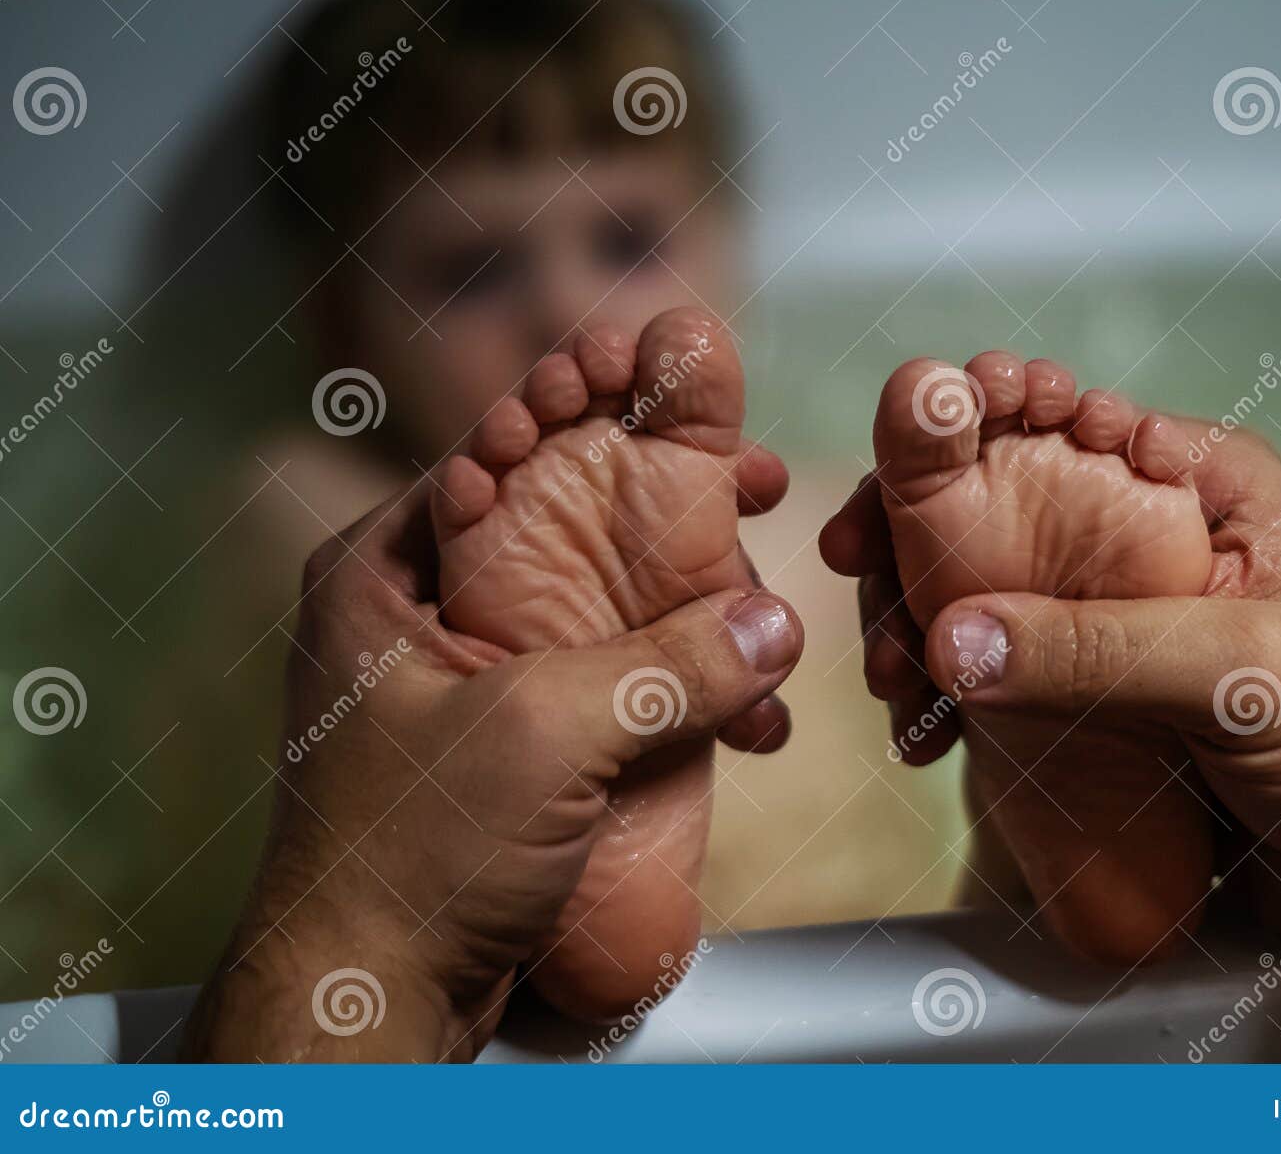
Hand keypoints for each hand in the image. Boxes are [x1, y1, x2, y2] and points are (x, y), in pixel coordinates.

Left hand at [182, 488, 802, 1061]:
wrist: (370, 1000)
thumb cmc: (404, 860)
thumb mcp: (543, 736)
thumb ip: (668, 667)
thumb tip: (770, 628)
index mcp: (387, 570)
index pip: (513, 451)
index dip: (614, 427)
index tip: (702, 420)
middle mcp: (423, 611)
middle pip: (571, 527)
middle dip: (677, 529)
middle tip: (756, 500)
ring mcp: (471, 679)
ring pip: (603, 610)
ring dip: (691, 622)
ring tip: (762, 638)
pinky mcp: (514, 744)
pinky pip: (611, 685)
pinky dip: (676, 693)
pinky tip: (740, 720)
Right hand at [826, 424, 1280, 1059]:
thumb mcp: (1240, 669)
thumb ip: (1096, 650)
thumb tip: (954, 639)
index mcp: (1198, 483)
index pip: (1052, 428)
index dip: (959, 445)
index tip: (887, 494)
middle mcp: (1149, 538)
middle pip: (1000, 511)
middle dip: (918, 555)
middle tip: (872, 607)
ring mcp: (1122, 620)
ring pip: (991, 598)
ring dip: (925, 634)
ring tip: (898, 693)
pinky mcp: (1106, 696)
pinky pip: (1009, 676)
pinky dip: (957, 697)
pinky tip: (933, 735)